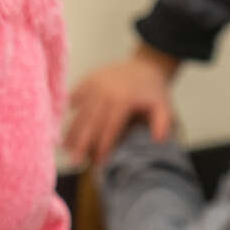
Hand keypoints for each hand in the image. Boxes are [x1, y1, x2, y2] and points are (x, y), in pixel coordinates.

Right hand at [64, 45, 179, 168]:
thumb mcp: (164, 106)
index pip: (109, 129)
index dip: (103, 147)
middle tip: (74, 162)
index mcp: (123, 101)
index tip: (98, 163)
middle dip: (82, 144)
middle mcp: (105, 92)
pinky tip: (65, 127)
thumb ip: (163, 123)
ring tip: (65, 149)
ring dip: (72, 131)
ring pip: (80, 112)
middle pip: (90, 123)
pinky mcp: (88, 79)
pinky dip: (69, 111)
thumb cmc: (154, 92)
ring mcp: (95, 84)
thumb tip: (158, 140)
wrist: (146, 65)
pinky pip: (75, 96)